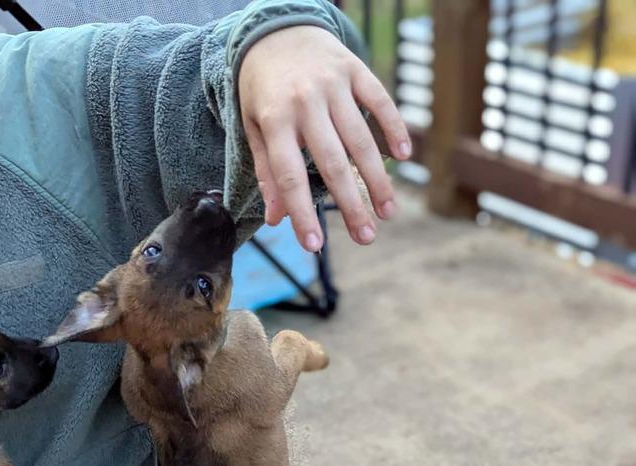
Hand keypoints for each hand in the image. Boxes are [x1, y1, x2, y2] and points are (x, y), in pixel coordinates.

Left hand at [237, 25, 410, 250]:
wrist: (276, 30)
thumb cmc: (263, 90)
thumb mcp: (253, 128)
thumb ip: (267, 171)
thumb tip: (276, 219)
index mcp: (275, 120)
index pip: (289, 176)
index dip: (302, 213)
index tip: (313, 245)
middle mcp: (305, 102)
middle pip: (332, 163)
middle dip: (351, 205)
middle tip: (366, 238)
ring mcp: (333, 84)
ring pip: (361, 139)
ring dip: (378, 179)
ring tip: (388, 212)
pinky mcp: (354, 69)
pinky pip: (379, 101)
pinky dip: (393, 128)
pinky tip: (403, 158)